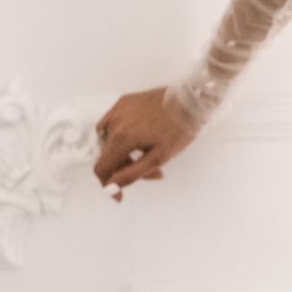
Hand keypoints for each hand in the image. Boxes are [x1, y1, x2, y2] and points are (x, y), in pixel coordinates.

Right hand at [92, 87, 199, 201]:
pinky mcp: (125, 101)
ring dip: (122, 152)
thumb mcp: (158, 158)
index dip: (107, 184)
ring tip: (146, 153)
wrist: (191, 99)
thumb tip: (111, 186)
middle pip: (106, 155)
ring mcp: (119, 109)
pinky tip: (140, 137)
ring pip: (109, 140)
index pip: (101, 168)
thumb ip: (130, 174)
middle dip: (123, 167)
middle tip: (149, 172)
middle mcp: (115, 121)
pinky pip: (114, 123)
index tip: (118, 192)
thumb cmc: (179, 127)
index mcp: (121, 137)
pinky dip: (121, 135)